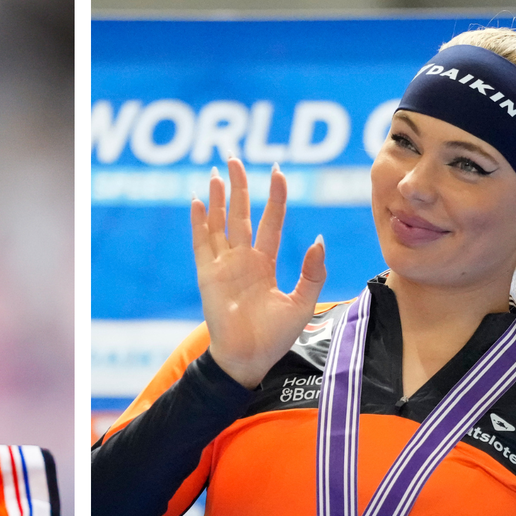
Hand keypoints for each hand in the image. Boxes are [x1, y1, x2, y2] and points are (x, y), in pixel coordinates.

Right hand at [191, 157, 325, 388]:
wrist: (248, 358)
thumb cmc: (275, 337)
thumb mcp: (302, 302)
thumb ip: (312, 271)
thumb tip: (318, 238)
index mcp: (265, 263)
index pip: (270, 221)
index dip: (275, 197)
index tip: (278, 171)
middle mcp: (242, 259)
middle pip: (240, 213)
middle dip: (238, 185)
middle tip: (235, 157)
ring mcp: (223, 265)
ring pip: (219, 223)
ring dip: (216, 198)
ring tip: (215, 172)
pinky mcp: (206, 274)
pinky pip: (201, 243)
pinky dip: (198, 222)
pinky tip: (197, 201)